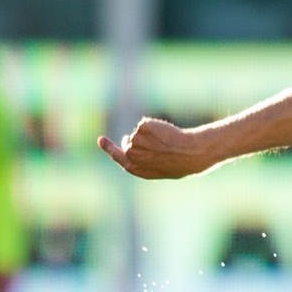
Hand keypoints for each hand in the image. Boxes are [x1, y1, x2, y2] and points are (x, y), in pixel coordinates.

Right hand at [98, 118, 212, 178]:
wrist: (190, 154)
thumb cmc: (177, 164)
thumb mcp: (157, 167)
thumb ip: (141, 159)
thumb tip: (129, 141)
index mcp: (133, 167)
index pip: (116, 156)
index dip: (108, 147)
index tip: (100, 139)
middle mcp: (131, 153)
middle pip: (129, 142)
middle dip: (139, 141)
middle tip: (159, 144)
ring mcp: (135, 139)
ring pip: (140, 133)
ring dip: (151, 135)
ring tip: (167, 143)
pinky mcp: (143, 127)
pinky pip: (147, 124)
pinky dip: (156, 126)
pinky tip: (167, 134)